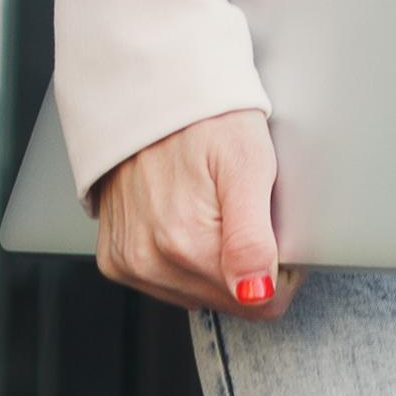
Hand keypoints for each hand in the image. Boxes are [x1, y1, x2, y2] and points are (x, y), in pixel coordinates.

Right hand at [94, 109, 292, 316]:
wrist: (150, 93)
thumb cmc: (206, 119)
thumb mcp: (247, 164)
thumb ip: (252, 237)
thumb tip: (255, 294)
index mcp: (187, 244)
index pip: (260, 302)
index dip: (280, 271)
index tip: (276, 233)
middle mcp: (151, 261)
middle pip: (228, 300)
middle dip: (246, 265)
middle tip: (243, 210)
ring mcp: (130, 262)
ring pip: (197, 296)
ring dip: (213, 263)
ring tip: (213, 209)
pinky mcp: (116, 259)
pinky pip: (164, 283)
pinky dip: (181, 259)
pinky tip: (185, 219)